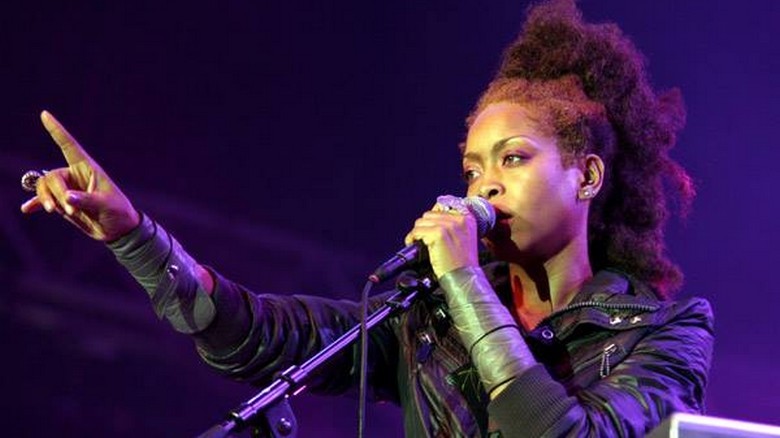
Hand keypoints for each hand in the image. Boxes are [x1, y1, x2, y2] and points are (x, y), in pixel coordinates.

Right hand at [20, 111, 139, 241]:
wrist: (117, 230)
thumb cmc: (118, 212)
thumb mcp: (106, 204)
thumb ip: (86, 200)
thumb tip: (66, 197)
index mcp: (87, 168)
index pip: (69, 146)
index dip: (57, 130)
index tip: (45, 114)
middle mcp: (75, 176)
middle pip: (52, 176)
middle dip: (56, 192)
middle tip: (69, 209)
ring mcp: (67, 189)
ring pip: (45, 187)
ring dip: (46, 199)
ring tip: (54, 211)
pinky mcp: (63, 203)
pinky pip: (44, 199)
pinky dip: (36, 203)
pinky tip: (27, 209)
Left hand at [404, 202, 479, 277]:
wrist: (465, 278)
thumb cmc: (463, 263)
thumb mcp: (465, 238)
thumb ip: (453, 225)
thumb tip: (432, 217)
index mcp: (467, 218)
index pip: (442, 206)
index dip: (432, 218)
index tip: (428, 228)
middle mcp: (459, 219)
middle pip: (429, 214)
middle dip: (424, 227)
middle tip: (423, 239)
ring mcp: (448, 225)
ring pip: (421, 222)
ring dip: (417, 233)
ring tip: (420, 243)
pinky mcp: (438, 234)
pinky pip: (417, 231)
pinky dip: (412, 239)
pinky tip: (416, 246)